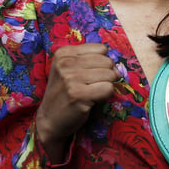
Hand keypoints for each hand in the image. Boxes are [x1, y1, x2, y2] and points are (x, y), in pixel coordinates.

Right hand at [35, 43, 118, 160]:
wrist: (50, 119)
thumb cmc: (65, 92)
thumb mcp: (70, 69)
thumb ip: (91, 60)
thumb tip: (118, 66)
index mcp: (64, 53)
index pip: (101, 49)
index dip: (102, 62)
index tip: (91, 73)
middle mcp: (65, 63)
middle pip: (108, 61)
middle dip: (106, 74)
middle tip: (92, 85)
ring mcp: (70, 78)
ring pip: (110, 74)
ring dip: (106, 85)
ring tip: (91, 92)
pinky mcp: (78, 94)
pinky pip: (108, 88)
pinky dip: (106, 95)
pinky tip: (93, 100)